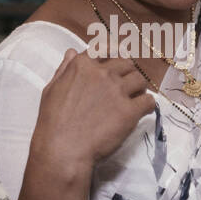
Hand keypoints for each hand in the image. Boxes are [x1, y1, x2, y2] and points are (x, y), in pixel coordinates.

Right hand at [31, 50, 153, 171]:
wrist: (63, 150)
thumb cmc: (52, 123)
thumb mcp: (51, 90)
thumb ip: (64, 69)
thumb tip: (72, 52)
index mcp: (82, 65)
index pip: (105, 50)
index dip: (113, 56)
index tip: (117, 64)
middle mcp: (102, 73)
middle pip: (127, 64)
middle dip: (127, 73)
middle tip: (126, 86)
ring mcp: (117, 91)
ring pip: (140, 80)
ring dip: (139, 88)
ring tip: (134, 99)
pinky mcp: (130, 111)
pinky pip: (149, 101)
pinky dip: (146, 106)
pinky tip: (140, 112)